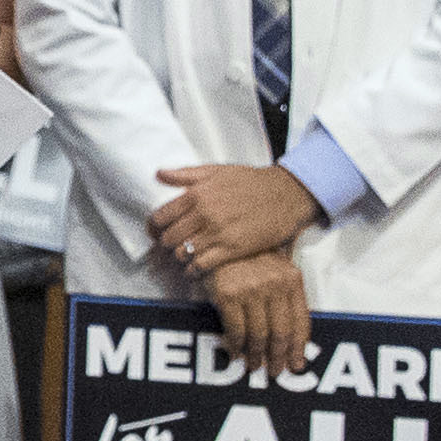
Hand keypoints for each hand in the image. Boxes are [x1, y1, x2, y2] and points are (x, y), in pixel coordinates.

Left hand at [149, 161, 319, 277]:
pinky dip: (193, 270)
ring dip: (179, 257)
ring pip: (183, 253)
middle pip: (170, 237)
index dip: (154, 227)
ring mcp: (218, 233)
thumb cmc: (252, 182)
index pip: (161, 216)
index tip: (156, 231)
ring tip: (183, 257)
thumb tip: (159, 173)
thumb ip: (186, 174)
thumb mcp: (218, 170)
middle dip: (166, 244)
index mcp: (197, 194)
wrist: (286, 195)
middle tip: (170, 246)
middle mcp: (204, 214)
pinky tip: (193, 269)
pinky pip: (202, 265)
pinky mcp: (233, 249)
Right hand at [206, 250, 310, 378]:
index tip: (296, 364)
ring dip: (256, 355)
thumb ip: (284, 294)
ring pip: (258, 335)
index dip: (299, 347)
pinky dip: (235, 346)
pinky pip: (236, 330)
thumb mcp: (274, 268)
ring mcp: (251, 290)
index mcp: (292, 279)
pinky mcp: (228, 295)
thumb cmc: (247, 255)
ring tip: (253, 366)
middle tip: (274, 371)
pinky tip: (235, 352)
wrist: (216, 236)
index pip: (301, 321)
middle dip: (278, 356)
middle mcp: (275, 285)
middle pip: (281, 333)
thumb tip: (290, 334)